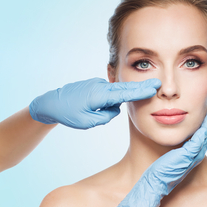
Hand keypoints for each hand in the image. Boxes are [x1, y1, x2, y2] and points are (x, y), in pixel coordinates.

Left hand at [29, 77, 160, 128]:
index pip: (125, 93)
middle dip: (141, 87)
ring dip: (117, 100)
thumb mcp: (88, 122)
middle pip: (125, 87)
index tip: (154, 87)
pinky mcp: (94, 86)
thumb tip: (114, 110)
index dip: (141, 91)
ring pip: (114, 93)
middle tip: (156, 84)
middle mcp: (100, 87)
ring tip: (96, 110)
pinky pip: (107, 93)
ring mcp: (97, 85)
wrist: (50, 103)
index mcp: (100, 95)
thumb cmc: (67, 114)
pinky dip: (109, 99)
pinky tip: (95, 106)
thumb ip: (105, 117)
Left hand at [114, 98, 206, 206]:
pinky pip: (200, 138)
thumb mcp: (170, 153)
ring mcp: (194, 155)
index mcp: (193, 152)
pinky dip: (206, 126)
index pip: (203, 133)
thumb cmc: (159, 170)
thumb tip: (173, 131)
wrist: (155, 184)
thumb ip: (176, 145)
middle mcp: (197, 153)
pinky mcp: (188, 155)